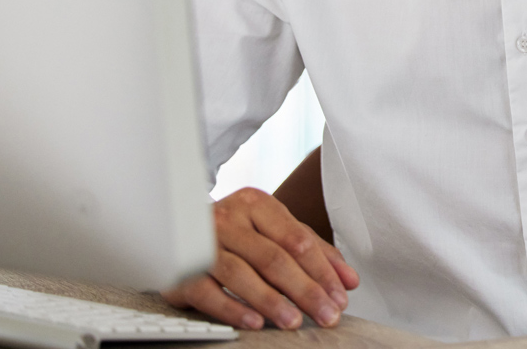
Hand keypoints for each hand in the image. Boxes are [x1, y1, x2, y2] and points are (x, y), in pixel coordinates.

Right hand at [163, 188, 358, 330]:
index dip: (322, 269)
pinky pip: (210, 292)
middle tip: (327, 315)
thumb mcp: (274, 232)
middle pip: (273, 257)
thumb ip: (312, 252)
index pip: (297, 238)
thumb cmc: (236, 234)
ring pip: (242, 274)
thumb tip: (348, 279)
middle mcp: (230, 219)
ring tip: (295, 322)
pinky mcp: (183, 269)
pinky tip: (255, 322)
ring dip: (272, 301)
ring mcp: (204, 243)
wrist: (178, 230)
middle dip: (305, 289)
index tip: (340, 296)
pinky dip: (233, 309)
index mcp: (256, 204)